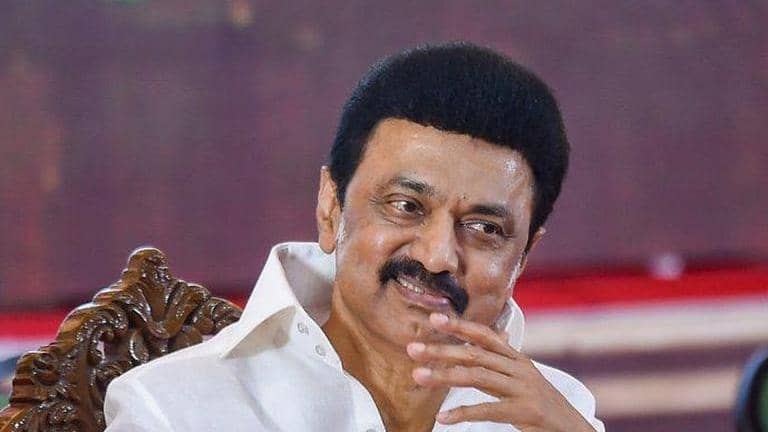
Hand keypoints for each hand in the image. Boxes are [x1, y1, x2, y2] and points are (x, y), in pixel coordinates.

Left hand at [406, 313, 593, 431]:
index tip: (434, 318)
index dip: (460, 326)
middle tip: (412, 349)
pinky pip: (488, 410)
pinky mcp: (525, 411)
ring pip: (477, 377)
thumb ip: (503, 362)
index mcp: (517, 360)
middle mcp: (520, 369)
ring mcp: (523, 389)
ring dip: (444, 376)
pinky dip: (463, 412)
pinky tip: (443, 417)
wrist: (573, 430)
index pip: (486, 336)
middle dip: (441, 350)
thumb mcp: (524, 379)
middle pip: (475, 355)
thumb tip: (490, 339)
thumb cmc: (544, 405)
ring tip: (418, 377)